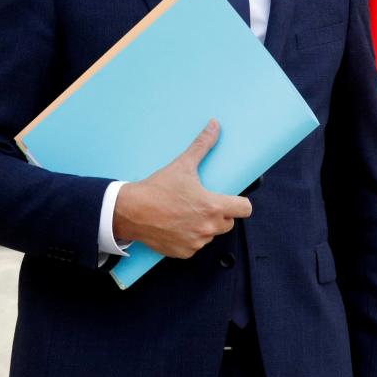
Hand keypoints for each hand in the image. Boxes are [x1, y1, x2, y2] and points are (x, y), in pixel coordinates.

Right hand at [112, 119, 251, 258]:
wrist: (130, 210)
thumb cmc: (157, 189)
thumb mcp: (183, 165)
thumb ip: (202, 145)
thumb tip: (215, 125)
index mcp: (213, 206)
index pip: (245, 209)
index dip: (241, 203)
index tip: (233, 199)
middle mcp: (207, 227)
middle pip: (229, 223)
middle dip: (220, 214)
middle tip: (204, 204)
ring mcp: (196, 242)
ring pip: (211, 235)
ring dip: (205, 227)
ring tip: (188, 213)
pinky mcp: (184, 252)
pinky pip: (195, 246)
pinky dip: (190, 238)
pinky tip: (178, 225)